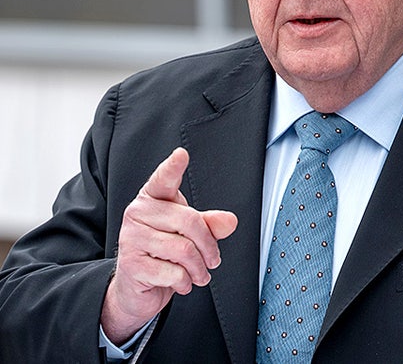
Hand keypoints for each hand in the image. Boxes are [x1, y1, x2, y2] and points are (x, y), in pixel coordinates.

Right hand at [100, 148, 237, 342]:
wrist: (137, 288)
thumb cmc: (164, 252)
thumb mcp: (190, 234)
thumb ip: (210, 224)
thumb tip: (230, 221)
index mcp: (152, 199)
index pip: (163, 179)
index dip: (173, 167)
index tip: (182, 154)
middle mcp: (137, 213)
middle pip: (189, 222)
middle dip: (209, 246)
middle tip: (214, 260)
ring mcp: (130, 238)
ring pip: (184, 250)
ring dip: (200, 268)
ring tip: (201, 274)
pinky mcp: (130, 265)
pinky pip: (173, 272)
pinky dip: (185, 282)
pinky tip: (181, 282)